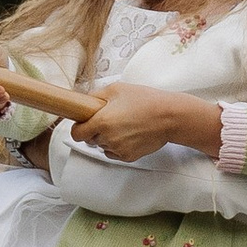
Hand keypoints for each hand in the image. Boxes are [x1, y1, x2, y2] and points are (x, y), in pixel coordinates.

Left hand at [76, 85, 222, 164]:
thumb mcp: (117, 89)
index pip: (76, 134)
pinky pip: (114, 153)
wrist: (169, 117)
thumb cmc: (145, 100)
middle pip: (89, 140)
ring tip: (124, 124)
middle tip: (109, 119)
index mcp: (101, 122)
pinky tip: (130, 134)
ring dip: (107, 138)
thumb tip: (83, 103)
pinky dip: (118, 146)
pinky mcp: (128, 157)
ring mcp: (118, 149)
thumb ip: (95, 96)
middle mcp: (107, 138)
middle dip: (95, 131)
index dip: (78, 128)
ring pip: (102, 146)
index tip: (83, 123)